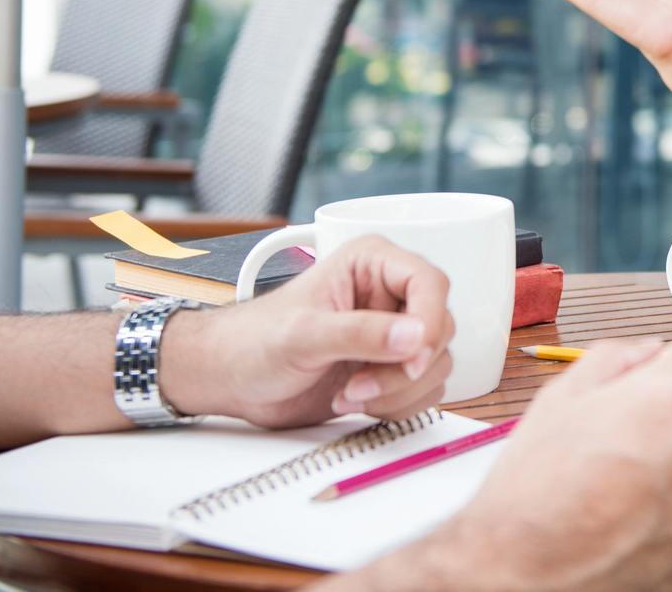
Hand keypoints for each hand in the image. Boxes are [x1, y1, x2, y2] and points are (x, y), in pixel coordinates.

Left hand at [159, 235, 453, 427]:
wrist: (232, 380)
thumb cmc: (253, 342)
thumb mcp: (302, 335)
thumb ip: (359, 334)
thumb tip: (414, 336)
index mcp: (371, 264)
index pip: (430, 283)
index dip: (429, 322)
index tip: (413, 357)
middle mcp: (389, 296)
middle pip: (439, 329)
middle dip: (404, 368)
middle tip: (360, 383)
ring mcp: (391, 336)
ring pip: (435, 365)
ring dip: (396, 391)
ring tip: (349, 393)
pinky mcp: (390, 370)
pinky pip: (423, 391)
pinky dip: (395, 406)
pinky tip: (355, 400)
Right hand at [371, 341, 671, 591]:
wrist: (520, 571)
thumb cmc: (532, 490)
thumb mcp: (558, 397)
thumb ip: (614, 358)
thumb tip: (647, 353)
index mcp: (667, 400)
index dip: (665, 370)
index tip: (651, 387)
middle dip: (662, 427)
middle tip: (615, 449)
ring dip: (668, 475)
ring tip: (615, 493)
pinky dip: (668, 520)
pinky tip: (626, 523)